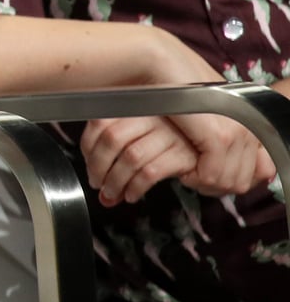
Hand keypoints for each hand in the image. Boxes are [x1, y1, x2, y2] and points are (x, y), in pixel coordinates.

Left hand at [80, 116, 197, 205]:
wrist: (213, 148)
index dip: (88, 147)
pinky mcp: (184, 153)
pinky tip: (132, 194)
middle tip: (97, 183)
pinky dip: (135, 187)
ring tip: (112, 193)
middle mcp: (152, 116)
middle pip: (112, 139)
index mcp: (137, 106)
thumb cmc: (173, 144)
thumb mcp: (143, 141)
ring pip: (130, 157)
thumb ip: (117, 157)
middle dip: (98, 166)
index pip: (100, 122)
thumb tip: (99, 190)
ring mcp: (170, 133)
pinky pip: (151, 172)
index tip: (89, 164)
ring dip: (115, 181)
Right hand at [139, 29, 275, 195]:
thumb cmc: (173, 83)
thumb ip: (228, 130)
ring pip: (230, 180)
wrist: (156, 61)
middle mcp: (252, 122)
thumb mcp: (206, 108)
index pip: (262, 168)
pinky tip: (182, 168)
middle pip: (244, 178)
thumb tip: (251, 165)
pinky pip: (212, 174)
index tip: (209, 175)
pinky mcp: (219, 135)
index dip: (233, 177)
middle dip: (217, 184)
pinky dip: (196, 177)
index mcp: (253, 115)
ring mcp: (238, 129)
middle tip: (193, 176)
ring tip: (186, 170)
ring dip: (205, 181)